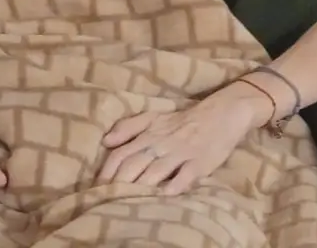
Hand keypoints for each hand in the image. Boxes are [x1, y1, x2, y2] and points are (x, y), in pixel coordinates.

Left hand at [97, 82, 271, 195]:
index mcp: (148, 134)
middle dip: (118, 183)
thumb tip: (106, 141)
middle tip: (106, 199)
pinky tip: (163, 195)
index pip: (121, 154)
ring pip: (155, 172)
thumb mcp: (153, 117)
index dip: (107, 171)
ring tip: (128, 202)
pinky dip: (173, 186)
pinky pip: (184, 176)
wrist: (220, 114)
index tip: (96, 188)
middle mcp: (160, 144)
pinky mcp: (199, 163)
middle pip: (134, 165)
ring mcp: (180, 153)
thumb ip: (128, 127)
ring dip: (141, 187)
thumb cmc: (182, 120)